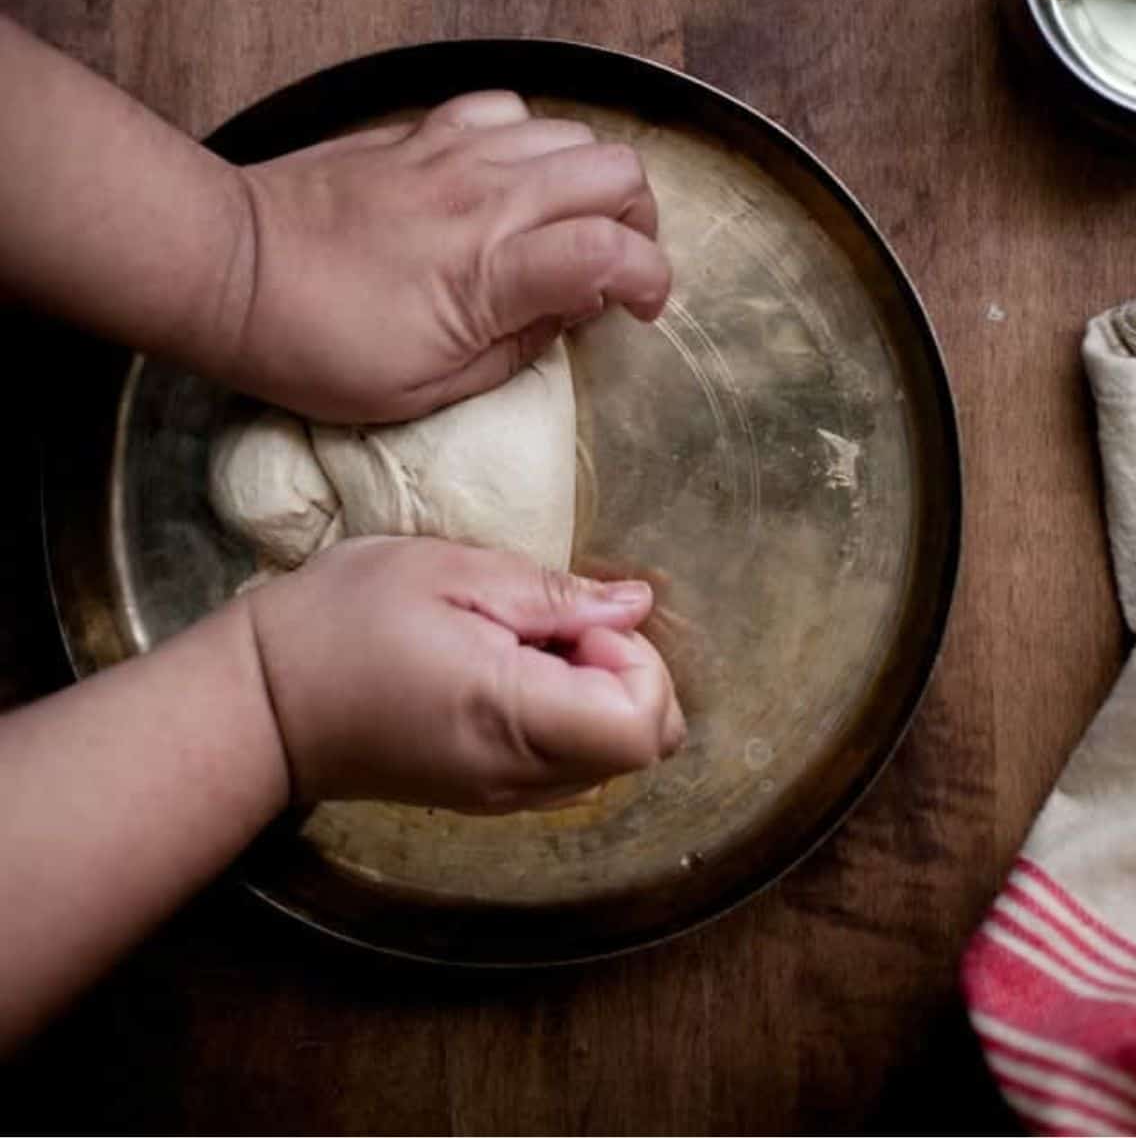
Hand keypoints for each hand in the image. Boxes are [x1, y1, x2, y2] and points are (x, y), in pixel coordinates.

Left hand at [226, 91, 670, 422]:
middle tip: (609, 264)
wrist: (230, 269)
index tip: (640, 309)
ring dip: (587, 180)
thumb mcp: (424, 391)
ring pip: (572, 133)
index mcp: (491, 272)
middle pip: (616, 172)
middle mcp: (487, 197)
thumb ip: (516, 350)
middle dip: (636, 221)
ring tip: (561, 223)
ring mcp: (454, 152)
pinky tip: (505, 179)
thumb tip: (573, 314)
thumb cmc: (314, 346)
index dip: (651, 280)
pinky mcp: (420, 131)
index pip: (615, 252)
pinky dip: (528, 140)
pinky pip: (508, 109)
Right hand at [245, 537, 685, 809]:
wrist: (261, 701)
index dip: (637, 662)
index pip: (642, 727)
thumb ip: (553, 593)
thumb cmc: (344, 619)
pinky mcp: (485, 796)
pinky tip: (507, 671)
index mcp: (511, 718)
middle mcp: (517, 777)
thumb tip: (635, 604)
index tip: (579, 622)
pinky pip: (567, 765)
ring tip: (523, 644)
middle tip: (554, 625)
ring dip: (595, 695)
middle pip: (640, 748)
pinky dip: (566, 717)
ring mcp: (502, 798)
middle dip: (626, 674)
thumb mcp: (449, 570)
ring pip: (610, 759)